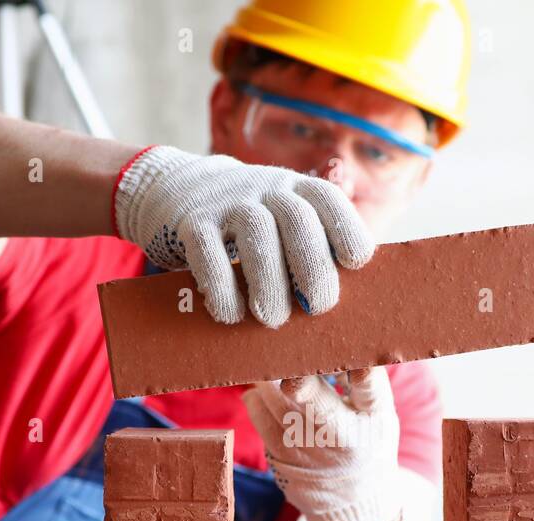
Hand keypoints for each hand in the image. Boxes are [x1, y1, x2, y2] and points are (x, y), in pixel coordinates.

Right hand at [112, 145, 374, 327]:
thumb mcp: (281, 219)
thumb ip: (312, 248)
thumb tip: (342, 307)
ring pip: (256, 233)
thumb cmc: (249, 225)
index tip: (354, 265)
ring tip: (273, 319)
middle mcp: (266, 189)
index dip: (346, 230)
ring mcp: (227, 202)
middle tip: (318, 307)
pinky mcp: (192, 222)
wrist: (178, 188)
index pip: (328, 200)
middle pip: (298, 219)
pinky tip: (231, 314)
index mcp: (297, 189)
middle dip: (313, 267)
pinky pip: (208, 252)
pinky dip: (222, 288)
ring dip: (269, 282)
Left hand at [242, 367, 401, 520]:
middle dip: (300, 382)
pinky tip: (260, 387)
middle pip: (318, 405)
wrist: (353, 499)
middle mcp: (341, 437)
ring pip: (279, 405)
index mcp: (372, 419)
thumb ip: (363, 381)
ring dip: (270, 379)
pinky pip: (260, 416)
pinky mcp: (282, 455)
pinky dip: (258, 397)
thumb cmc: (367, 443)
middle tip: (285, 353)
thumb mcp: (379, 415)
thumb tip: (334, 344)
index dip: (362, 375)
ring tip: (268, 361)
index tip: (355, 362)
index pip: (370, 392)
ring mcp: (308, 448)